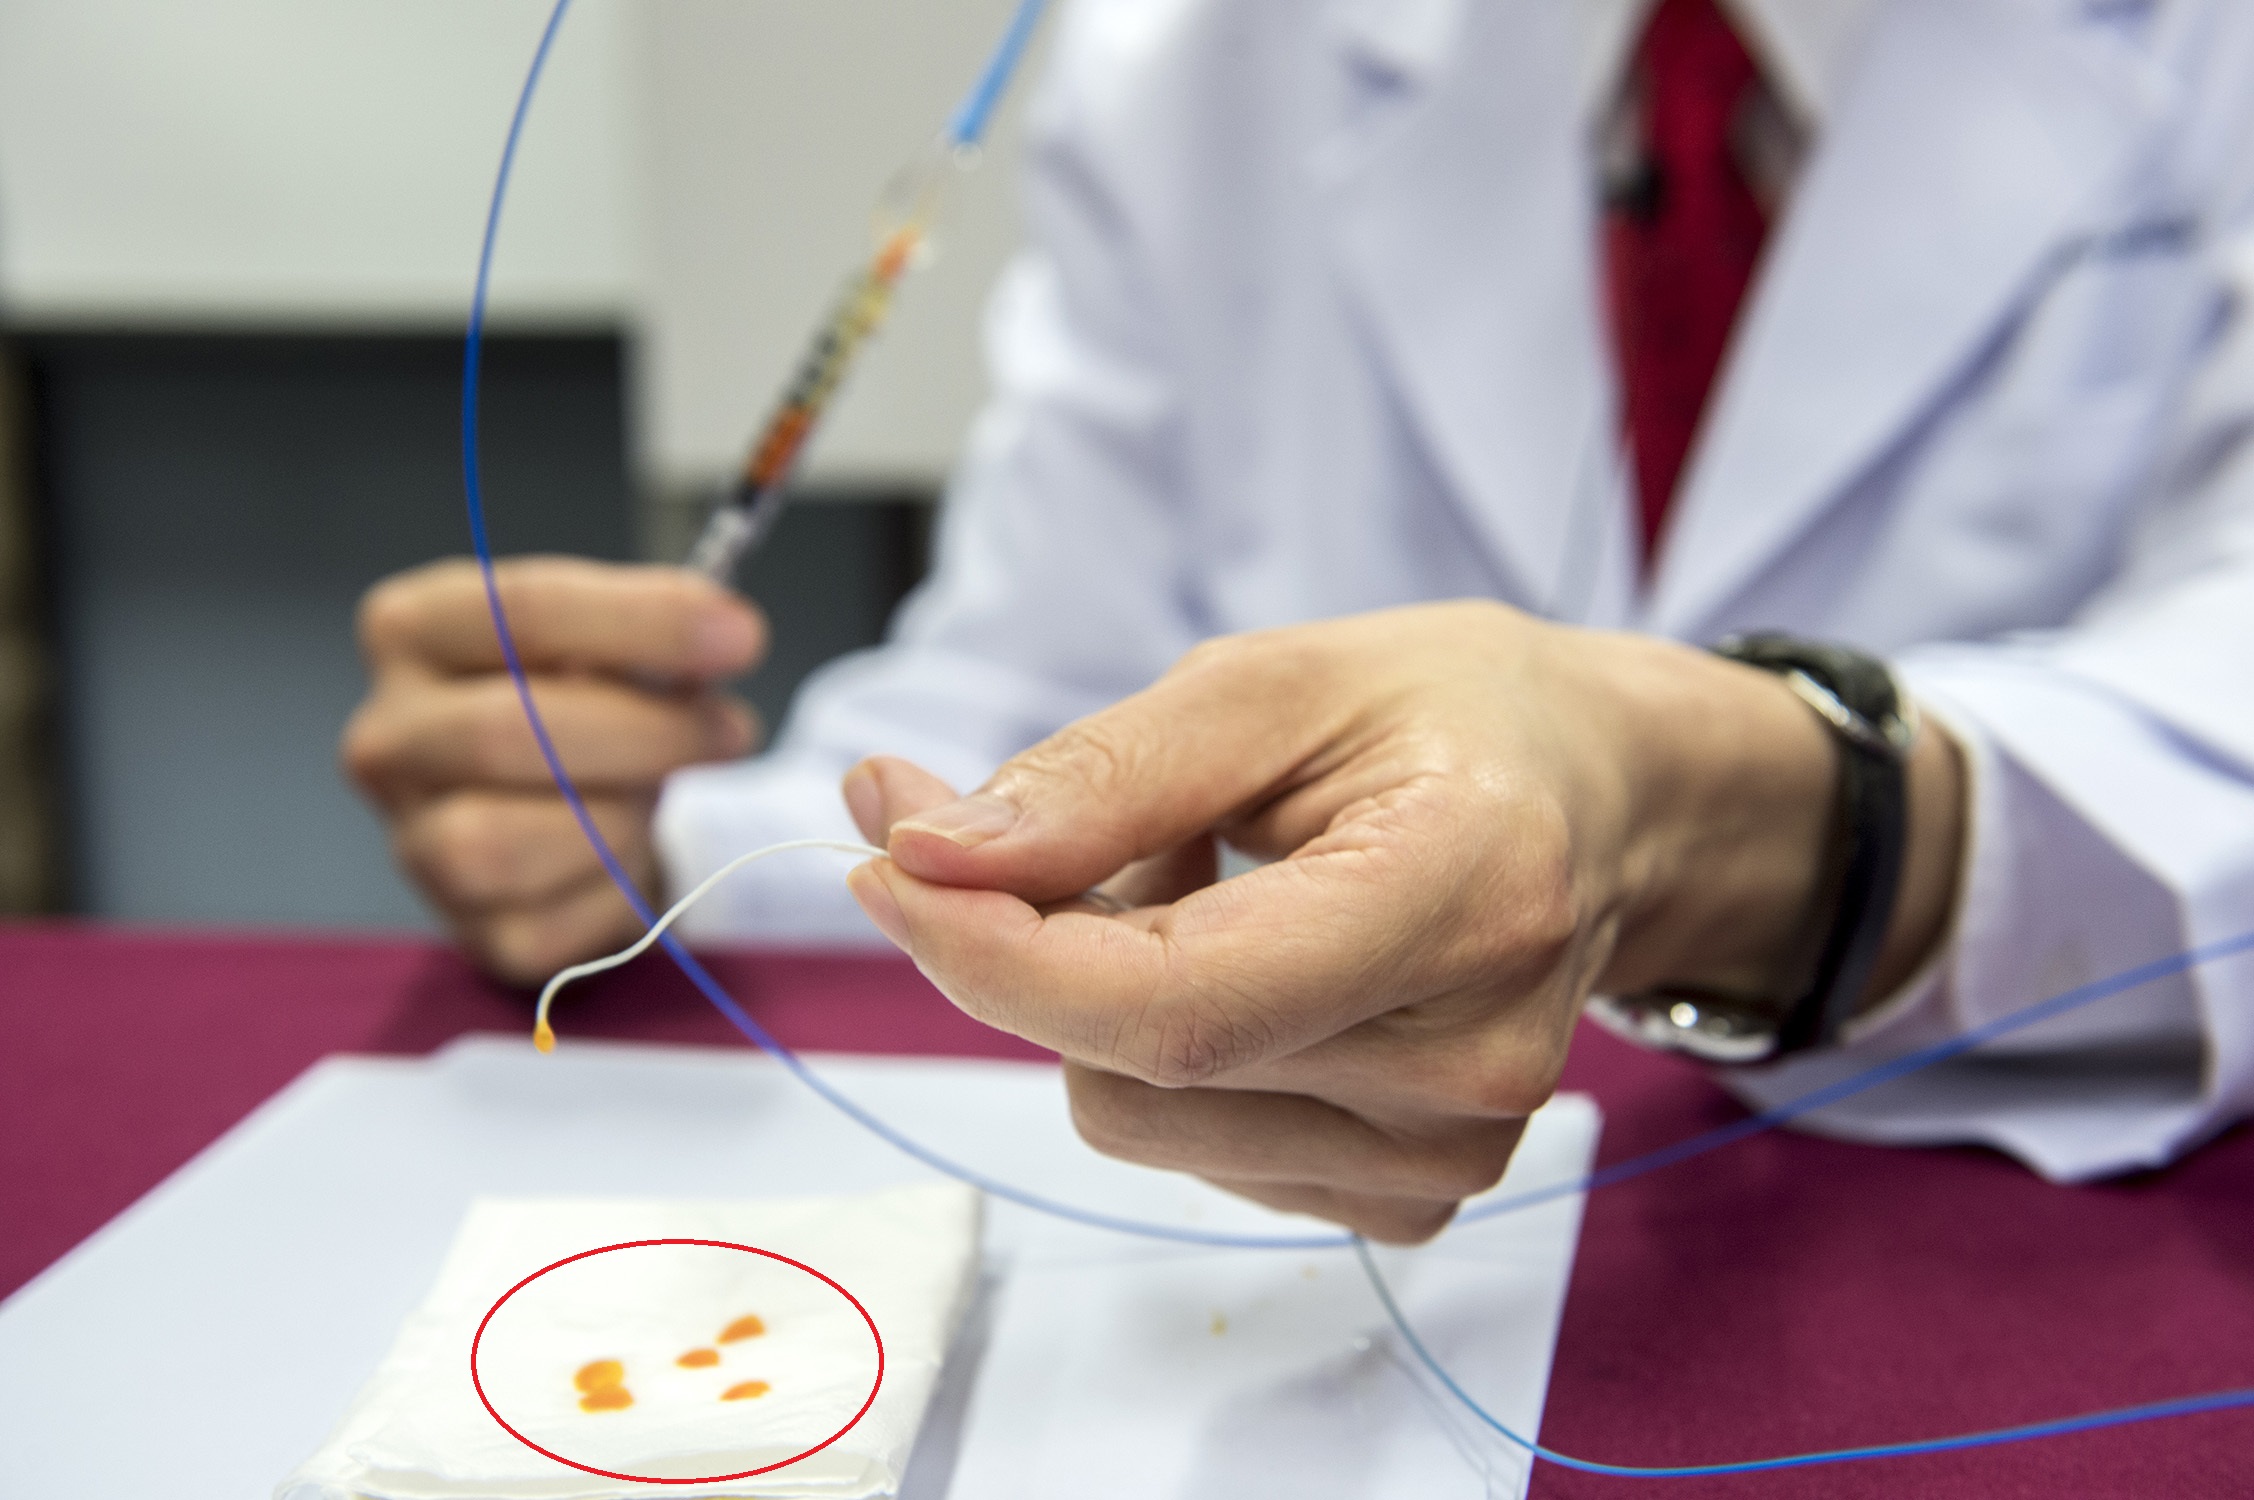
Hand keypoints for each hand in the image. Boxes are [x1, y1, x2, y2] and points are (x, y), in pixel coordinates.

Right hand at [342, 556, 764, 982]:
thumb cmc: (586, 700)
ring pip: (502, 843)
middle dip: (645, 731)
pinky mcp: (471, 932)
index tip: (739, 635)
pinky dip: (618, 888)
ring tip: (659, 793)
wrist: (573, 807)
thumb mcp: (605, 636)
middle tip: (732, 729)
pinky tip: (631, 853)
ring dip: (618, 817)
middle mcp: (387, 737)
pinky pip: (552, 924)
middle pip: (505, 732)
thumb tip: (719, 630)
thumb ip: (646, 625)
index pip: (520, 610)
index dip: (642, 623)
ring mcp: (413, 843)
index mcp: (411, 630)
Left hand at [840, 602, 1964, 1241]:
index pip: (1174, 1004)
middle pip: (1134, 1065)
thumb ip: (1105, 775)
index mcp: (1462, 894)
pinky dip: (1170, 1055)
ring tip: (1207, 886)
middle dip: (1037, 941)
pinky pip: (1196, 1149)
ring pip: (1140, 1117)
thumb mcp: (1280, 681)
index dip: (993, 950)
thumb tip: (931, 852)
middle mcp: (1470, 1062)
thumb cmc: (1457, 718)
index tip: (889, 858)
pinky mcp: (1417, 1197)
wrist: (1609, 806)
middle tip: (1073, 826)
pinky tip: (1249, 962)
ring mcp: (1450, 1153)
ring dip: (1109, 997)